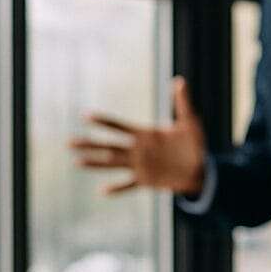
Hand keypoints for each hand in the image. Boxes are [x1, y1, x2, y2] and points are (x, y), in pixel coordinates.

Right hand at [69, 75, 206, 195]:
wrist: (201, 168)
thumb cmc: (194, 144)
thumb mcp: (190, 122)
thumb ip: (182, 103)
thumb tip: (180, 80)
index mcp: (144, 134)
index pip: (119, 127)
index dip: (104, 121)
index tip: (86, 115)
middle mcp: (137, 149)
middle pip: (108, 146)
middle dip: (90, 144)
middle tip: (69, 142)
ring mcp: (140, 165)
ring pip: (112, 163)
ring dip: (95, 163)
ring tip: (77, 162)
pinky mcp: (146, 180)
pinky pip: (128, 185)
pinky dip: (117, 188)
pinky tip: (101, 191)